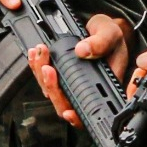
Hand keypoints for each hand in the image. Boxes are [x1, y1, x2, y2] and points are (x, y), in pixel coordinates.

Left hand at [22, 13, 136, 127]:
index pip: (89, 110)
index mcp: (104, 86)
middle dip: (52, 88)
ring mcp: (71, 84)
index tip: (68, 111)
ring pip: (51, 92)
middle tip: (48, 68)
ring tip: (40, 55)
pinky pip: (45, 79)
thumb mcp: (110, 34)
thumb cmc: (110, 36)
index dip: (77, 117)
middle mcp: (86, 89)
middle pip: (64, 104)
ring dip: (41, 76)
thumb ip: (100, 43)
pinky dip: (37, 68)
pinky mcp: (60, 75)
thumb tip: (83, 51)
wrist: (99, 29)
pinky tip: (36, 55)